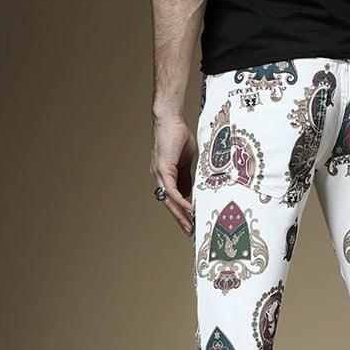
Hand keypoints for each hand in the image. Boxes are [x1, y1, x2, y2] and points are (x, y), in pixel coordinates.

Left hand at [151, 116, 195, 235]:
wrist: (170, 119)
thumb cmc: (178, 134)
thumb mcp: (186, 160)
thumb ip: (187, 177)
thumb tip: (190, 192)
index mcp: (165, 175)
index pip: (172, 198)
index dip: (181, 211)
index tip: (190, 221)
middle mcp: (159, 177)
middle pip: (168, 203)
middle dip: (180, 219)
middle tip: (189, 231)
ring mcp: (159, 174)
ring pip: (169, 200)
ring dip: (180, 214)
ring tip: (190, 225)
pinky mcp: (163, 169)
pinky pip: (172, 191)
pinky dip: (181, 201)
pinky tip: (189, 209)